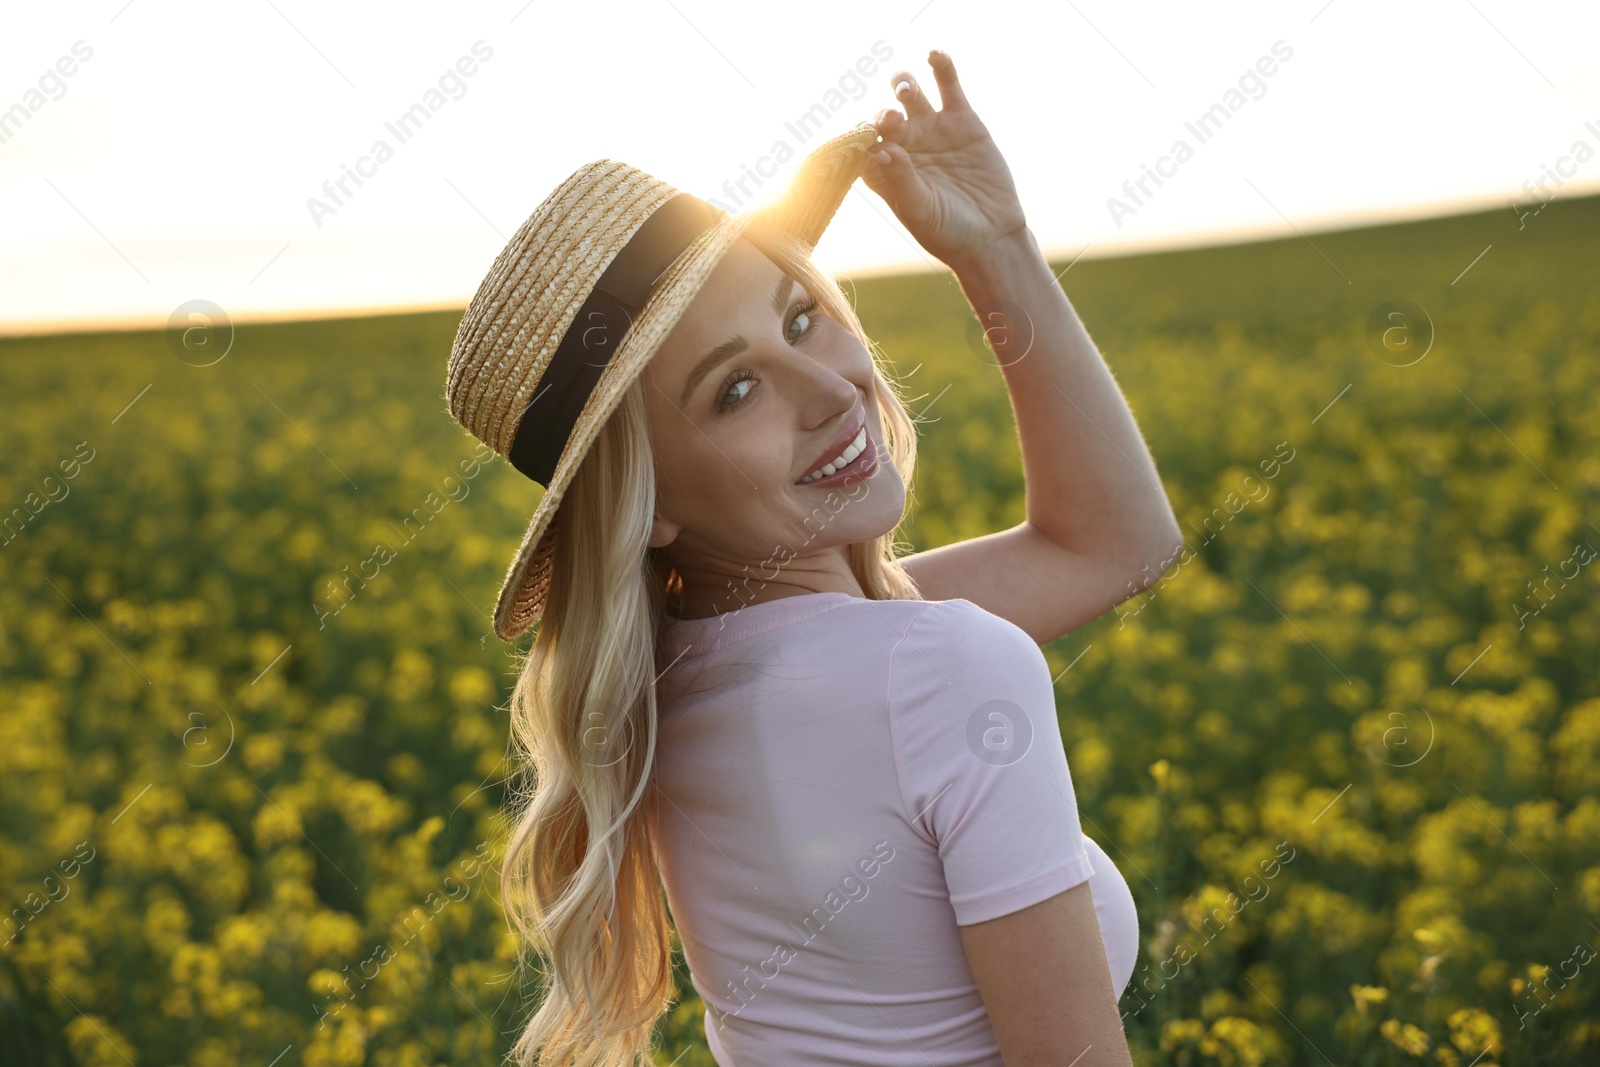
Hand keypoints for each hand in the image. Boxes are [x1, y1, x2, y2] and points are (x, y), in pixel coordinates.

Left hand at [861, 50, 1027, 273]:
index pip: (861, 144)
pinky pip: (947, 85)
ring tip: (906, 91)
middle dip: (883, 115)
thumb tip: (882, 149)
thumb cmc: (948, 232)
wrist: (992, 235)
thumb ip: (900, 180)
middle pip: (883, 117)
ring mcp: (931, 129)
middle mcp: (903, 145)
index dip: (860, 138)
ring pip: (909, 95)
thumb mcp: (920, 211)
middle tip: (891, 121)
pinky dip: (941, 67)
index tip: (867, 140)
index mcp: (883, 170)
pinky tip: (935, 55)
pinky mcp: (961, 119)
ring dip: (903, 85)